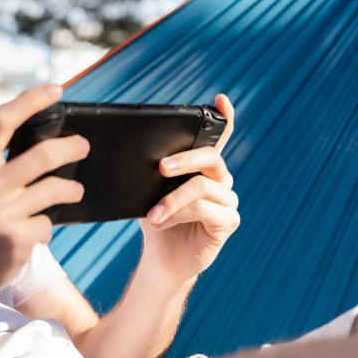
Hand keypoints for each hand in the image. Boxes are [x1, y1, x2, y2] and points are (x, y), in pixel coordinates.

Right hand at [0, 85, 87, 303]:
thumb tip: (29, 136)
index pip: (2, 120)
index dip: (31, 100)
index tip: (56, 89)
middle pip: (42, 155)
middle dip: (71, 147)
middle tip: (83, 146)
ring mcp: (1, 215)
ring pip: (55, 189)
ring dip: (71, 189)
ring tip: (74, 191)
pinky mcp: (16, 241)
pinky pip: (47, 224)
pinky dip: (45, 227)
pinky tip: (35, 233)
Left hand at [139, 94, 238, 282]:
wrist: (161, 258)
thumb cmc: (155, 219)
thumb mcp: (147, 190)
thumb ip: (149, 171)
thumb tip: (130, 153)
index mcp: (203, 168)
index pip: (218, 138)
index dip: (223, 118)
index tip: (219, 99)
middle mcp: (220, 180)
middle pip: (211, 157)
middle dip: (184, 159)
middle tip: (160, 168)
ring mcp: (227, 201)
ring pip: (202, 186)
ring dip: (172, 200)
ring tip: (152, 215)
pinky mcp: (228, 222)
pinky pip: (205, 209)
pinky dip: (180, 214)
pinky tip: (163, 222)